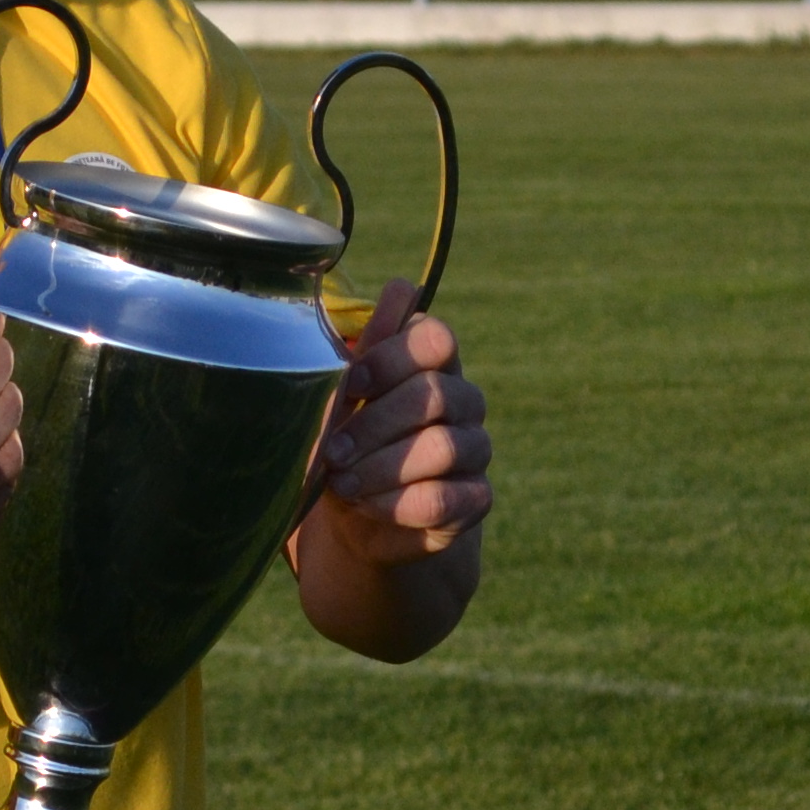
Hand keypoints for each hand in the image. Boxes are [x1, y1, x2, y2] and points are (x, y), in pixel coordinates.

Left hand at [311, 278, 491, 561]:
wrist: (356, 521)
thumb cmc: (347, 446)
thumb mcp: (342, 400)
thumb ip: (367, 348)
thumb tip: (400, 288)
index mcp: (434, 365)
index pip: (437, 339)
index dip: (393, 358)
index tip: (350, 384)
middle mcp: (464, 401)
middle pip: (435, 394)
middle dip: (374, 423)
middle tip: (333, 450)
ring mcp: (475, 450)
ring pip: (442, 447)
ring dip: (382, 466)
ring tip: (342, 483)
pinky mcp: (475, 500)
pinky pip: (444, 498)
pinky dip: (396, 503)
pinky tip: (366, 505)